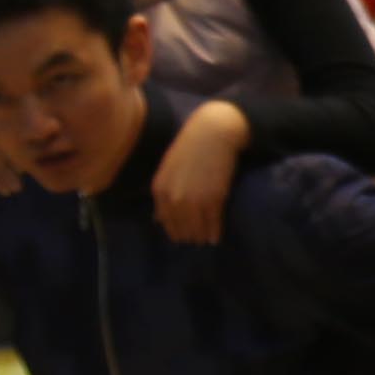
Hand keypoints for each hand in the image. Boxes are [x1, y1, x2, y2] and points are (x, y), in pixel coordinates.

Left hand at [151, 103, 251, 245]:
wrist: (213, 133)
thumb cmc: (190, 146)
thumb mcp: (168, 168)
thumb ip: (163, 193)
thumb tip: (158, 219)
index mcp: (159, 190)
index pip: (165, 220)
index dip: (175, 230)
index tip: (182, 236)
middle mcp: (174, 198)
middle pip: (180, 228)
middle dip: (189, 236)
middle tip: (196, 240)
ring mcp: (194, 200)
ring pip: (196, 229)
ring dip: (201, 237)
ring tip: (206, 240)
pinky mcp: (213, 199)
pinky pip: (212, 223)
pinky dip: (215, 232)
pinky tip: (216, 236)